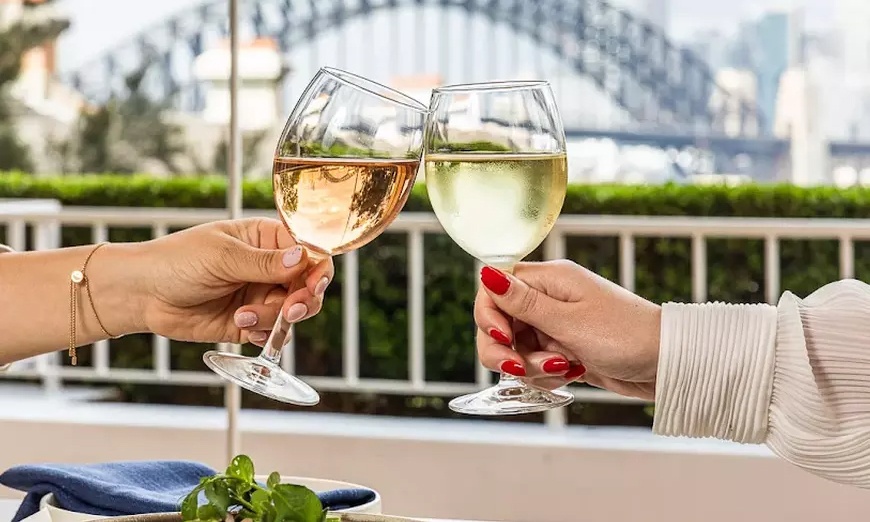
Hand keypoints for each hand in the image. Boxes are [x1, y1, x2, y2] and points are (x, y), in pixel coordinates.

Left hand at [134, 218, 333, 344]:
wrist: (141, 294)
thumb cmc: (176, 261)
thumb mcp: (223, 256)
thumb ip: (265, 263)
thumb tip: (303, 258)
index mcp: (266, 239)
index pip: (309, 252)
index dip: (317, 270)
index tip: (313, 286)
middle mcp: (269, 267)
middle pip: (308, 286)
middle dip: (303, 300)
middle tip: (290, 311)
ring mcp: (260, 295)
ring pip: (292, 312)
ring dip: (274, 318)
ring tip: (243, 317)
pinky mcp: (249, 322)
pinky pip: (273, 332)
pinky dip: (265, 334)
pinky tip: (240, 326)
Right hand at [474, 260, 660, 399]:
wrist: (668, 364)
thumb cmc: (627, 336)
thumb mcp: (569, 321)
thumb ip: (522, 302)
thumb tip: (486, 272)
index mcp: (549, 280)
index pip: (494, 288)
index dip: (489, 315)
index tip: (504, 338)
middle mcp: (548, 299)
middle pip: (499, 322)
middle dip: (504, 350)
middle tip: (520, 368)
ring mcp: (556, 325)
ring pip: (515, 348)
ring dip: (529, 366)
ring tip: (562, 369)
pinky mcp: (564, 349)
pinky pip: (534, 363)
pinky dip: (545, 375)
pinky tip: (570, 374)